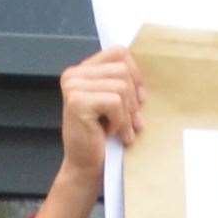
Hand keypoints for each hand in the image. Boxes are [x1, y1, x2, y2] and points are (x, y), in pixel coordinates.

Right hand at [57, 47, 144, 190]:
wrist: (86, 165)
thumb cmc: (104, 137)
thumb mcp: (116, 106)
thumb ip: (124, 86)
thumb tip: (144, 81)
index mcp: (83, 71)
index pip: (119, 53)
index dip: (136, 75)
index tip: (138, 100)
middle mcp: (74, 74)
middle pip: (123, 70)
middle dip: (134, 100)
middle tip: (131, 122)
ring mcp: (73, 86)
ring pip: (121, 87)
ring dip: (128, 114)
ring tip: (121, 130)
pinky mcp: (77, 101)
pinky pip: (115, 102)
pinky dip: (120, 121)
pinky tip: (111, 133)